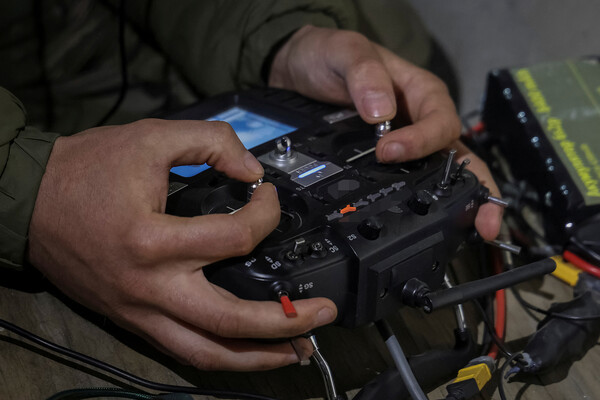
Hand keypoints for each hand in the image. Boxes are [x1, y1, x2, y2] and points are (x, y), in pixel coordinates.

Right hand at [27, 119, 335, 370]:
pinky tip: (246, 351)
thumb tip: (252, 170)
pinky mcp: (134, 319)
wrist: (28, 202)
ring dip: (259, 356)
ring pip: (209, 353)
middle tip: (323, 316)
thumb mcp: (151, 138)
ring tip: (298, 350)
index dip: (267, 213)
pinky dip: (222, 356)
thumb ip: (210, 143)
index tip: (269, 197)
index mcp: (154, 239)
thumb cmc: (83, 172)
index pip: (237, 238)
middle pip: (231, 320)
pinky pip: (184, 351)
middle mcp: (151, 287)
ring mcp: (141, 311)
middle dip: (286, 322)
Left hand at [270, 25, 501, 238]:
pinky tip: (427, 224)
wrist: (296, 72)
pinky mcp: (386, 163)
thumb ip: (364, 75)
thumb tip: (382, 114)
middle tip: (485, 221)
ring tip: (473, 232)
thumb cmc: (327, 55)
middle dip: (479, 189)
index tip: (388, 152)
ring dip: (461, 203)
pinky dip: (424, 202)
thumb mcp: (345, 53)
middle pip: (459, 156)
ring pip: (443, 174)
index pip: (439, 122)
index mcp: (421, 93)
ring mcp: (407, 145)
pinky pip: (411, 182)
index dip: (421, 141)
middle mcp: (421, 121)